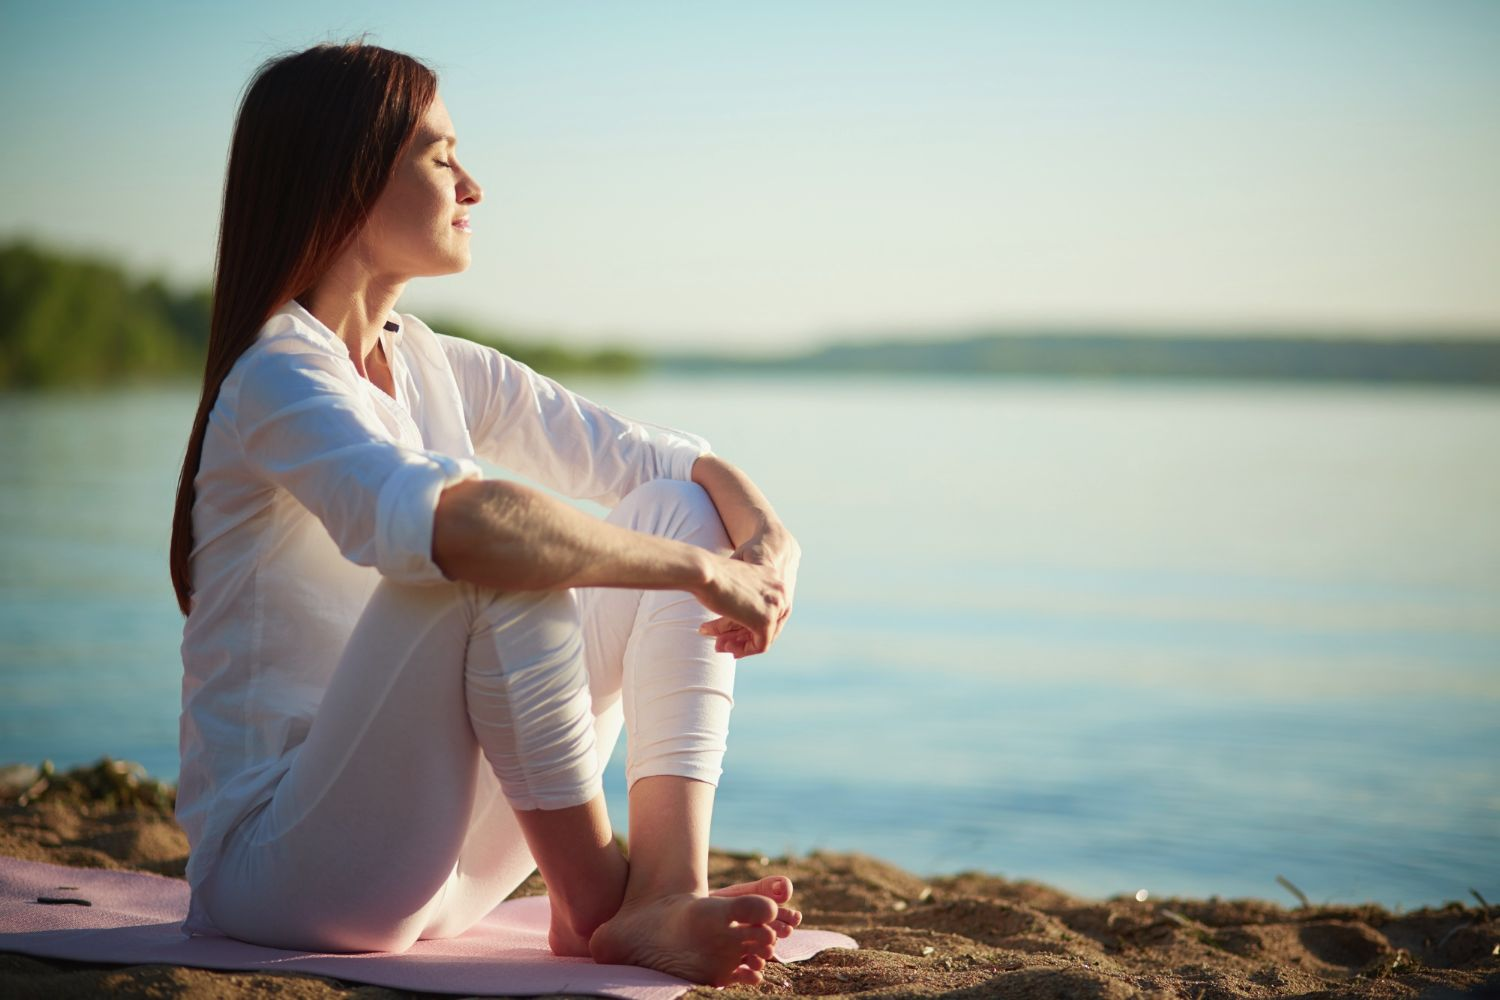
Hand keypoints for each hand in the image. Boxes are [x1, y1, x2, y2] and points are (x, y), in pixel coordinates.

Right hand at [697, 531, 799, 657]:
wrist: (703, 572)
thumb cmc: (710, 575)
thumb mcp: (732, 586)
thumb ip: (742, 601)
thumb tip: (739, 617)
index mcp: (773, 577)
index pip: (769, 609)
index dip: (749, 623)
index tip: (731, 631)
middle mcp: (780, 591)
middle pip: (768, 623)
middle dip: (743, 636)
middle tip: (722, 643)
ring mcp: (775, 606)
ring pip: (764, 635)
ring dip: (740, 644)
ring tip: (719, 647)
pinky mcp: (766, 620)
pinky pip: (760, 645)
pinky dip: (744, 650)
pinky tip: (727, 648)